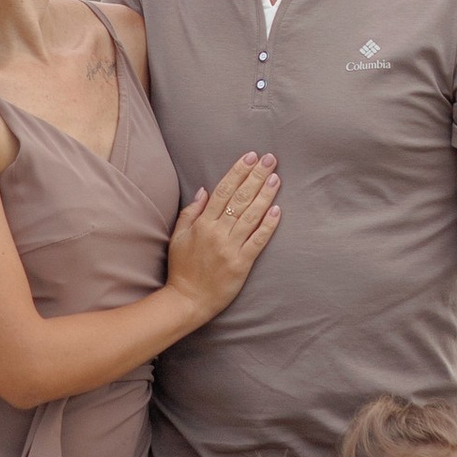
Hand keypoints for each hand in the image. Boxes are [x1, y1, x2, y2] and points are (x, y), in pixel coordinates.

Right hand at [163, 152, 280, 322]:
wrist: (187, 300)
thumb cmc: (181, 268)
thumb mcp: (178, 237)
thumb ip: (191, 212)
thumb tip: (204, 190)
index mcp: (202, 224)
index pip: (223, 191)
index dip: (238, 172)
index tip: (250, 156)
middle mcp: (217, 232)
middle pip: (240, 198)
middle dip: (256, 176)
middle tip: (269, 158)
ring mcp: (230, 248)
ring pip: (251, 215)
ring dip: (265, 195)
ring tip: (276, 177)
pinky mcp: (242, 263)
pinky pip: (258, 240)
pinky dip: (268, 225)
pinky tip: (278, 210)